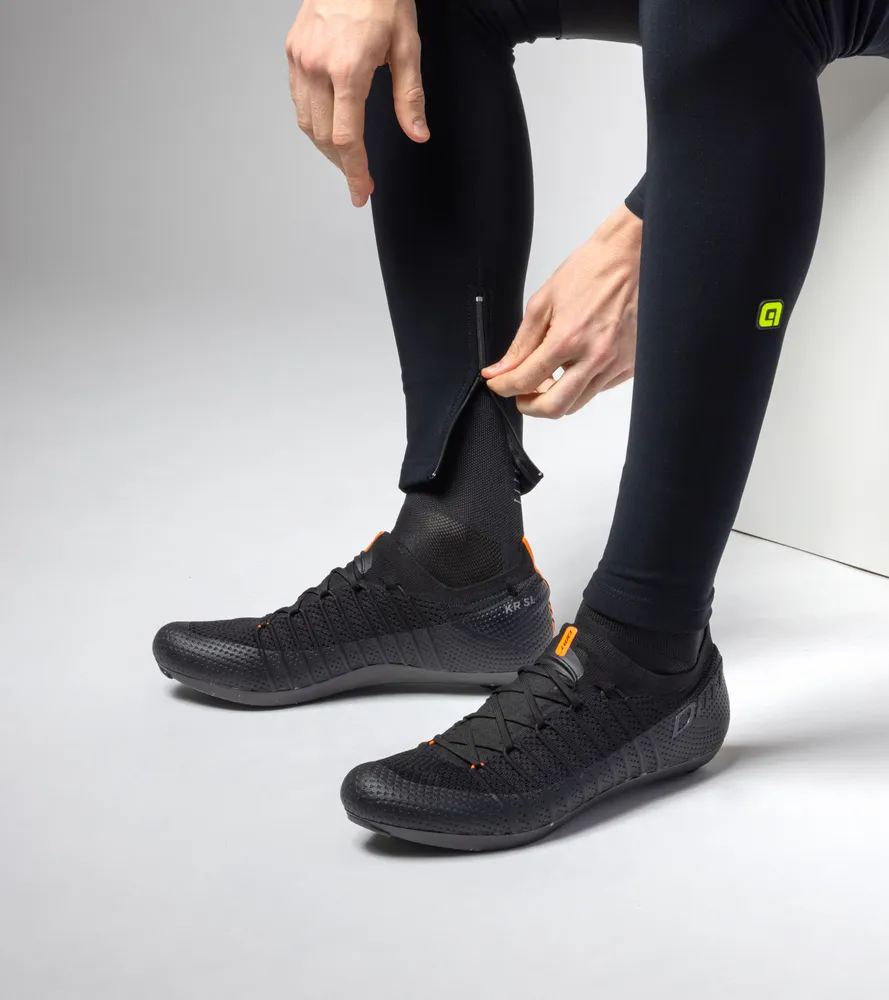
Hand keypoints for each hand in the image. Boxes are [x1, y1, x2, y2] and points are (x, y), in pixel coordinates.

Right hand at [286, 0, 428, 206]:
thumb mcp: (407, 45)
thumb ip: (410, 96)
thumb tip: (417, 134)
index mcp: (348, 69)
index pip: (347, 138)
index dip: (354, 172)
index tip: (362, 192)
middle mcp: (317, 67)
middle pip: (324, 137)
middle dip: (343, 165)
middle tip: (360, 180)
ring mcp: (301, 59)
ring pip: (307, 123)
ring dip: (326, 147)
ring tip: (347, 158)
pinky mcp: (293, 52)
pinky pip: (298, 100)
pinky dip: (313, 122)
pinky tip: (330, 127)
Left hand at [483, 204, 641, 417]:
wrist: (630, 257)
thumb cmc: (590, 272)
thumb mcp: (544, 302)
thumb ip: (521, 343)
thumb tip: (500, 370)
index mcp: (569, 338)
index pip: (526, 381)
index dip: (504, 387)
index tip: (498, 384)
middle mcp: (596, 357)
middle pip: (554, 407)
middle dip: (529, 406)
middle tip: (520, 393)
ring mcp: (616, 365)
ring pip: (578, 403)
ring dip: (556, 397)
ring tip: (547, 376)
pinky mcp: (630, 366)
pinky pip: (598, 389)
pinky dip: (580, 384)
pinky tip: (575, 364)